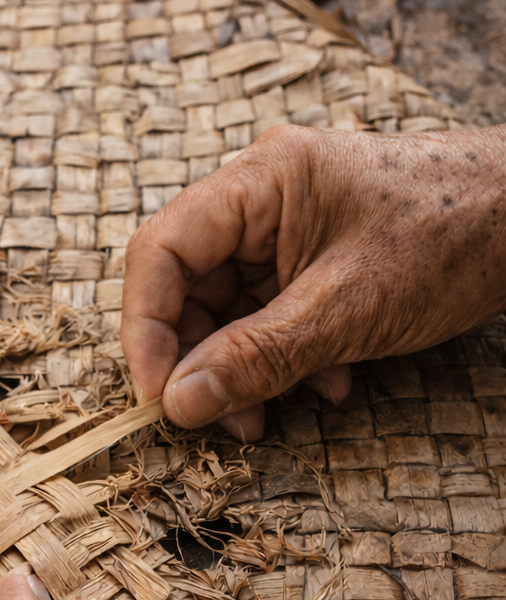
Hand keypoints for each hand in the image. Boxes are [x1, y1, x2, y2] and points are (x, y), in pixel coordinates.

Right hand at [122, 123, 505, 438]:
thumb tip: (179, 403)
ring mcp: (291, 223)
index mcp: (259, 182)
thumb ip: (256, 358)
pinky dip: (285, 353)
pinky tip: (327, 383)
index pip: (161, 251)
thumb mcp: (347, 312)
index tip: (160, 397)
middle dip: (199, 357)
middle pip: (189, 282)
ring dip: (243, 365)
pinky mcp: (318, 252)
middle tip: (214, 418)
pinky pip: (272, 308)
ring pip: (230, 303)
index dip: (146, 328)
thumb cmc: (452, 240)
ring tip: (268, 414)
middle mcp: (263, 196)